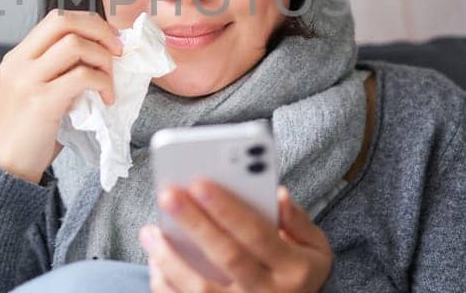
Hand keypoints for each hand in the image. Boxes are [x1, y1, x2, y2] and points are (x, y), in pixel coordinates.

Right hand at [0, 9, 122, 182]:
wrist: (8, 169)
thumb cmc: (31, 134)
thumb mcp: (40, 93)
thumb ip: (61, 71)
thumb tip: (104, 54)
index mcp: (18, 57)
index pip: (56, 19)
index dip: (89, 23)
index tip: (110, 40)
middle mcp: (19, 63)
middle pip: (64, 21)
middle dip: (99, 30)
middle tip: (118, 51)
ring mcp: (27, 81)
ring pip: (75, 44)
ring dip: (103, 59)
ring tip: (109, 83)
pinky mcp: (41, 102)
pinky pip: (82, 76)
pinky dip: (103, 83)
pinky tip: (107, 99)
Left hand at [141, 183, 331, 292]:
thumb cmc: (299, 274)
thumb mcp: (315, 248)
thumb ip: (298, 221)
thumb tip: (278, 195)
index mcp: (293, 269)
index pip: (258, 234)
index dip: (228, 209)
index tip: (200, 183)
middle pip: (227, 257)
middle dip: (195, 223)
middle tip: (168, 196)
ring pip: (200, 289)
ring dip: (170, 258)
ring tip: (150, 232)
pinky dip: (166, 285)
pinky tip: (154, 262)